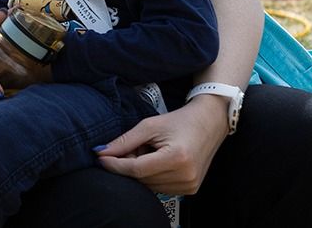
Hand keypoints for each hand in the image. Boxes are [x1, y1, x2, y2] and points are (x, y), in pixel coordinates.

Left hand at [95, 97, 228, 194]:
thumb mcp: (150, 125)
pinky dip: (152, 176)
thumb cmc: (181, 121)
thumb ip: (125, 141)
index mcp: (176, 158)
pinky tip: (158, 160)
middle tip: (130, 148)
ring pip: (149, 185)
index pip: (136, 169)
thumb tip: (102, 153)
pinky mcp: (190, 189)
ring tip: (149, 151)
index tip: (101, 159)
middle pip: (142, 179)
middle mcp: (185, 175)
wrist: (210, 122)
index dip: (116, 164)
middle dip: (128, 165)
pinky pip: (160, 187)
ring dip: (141, 171)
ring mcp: (189, 185)